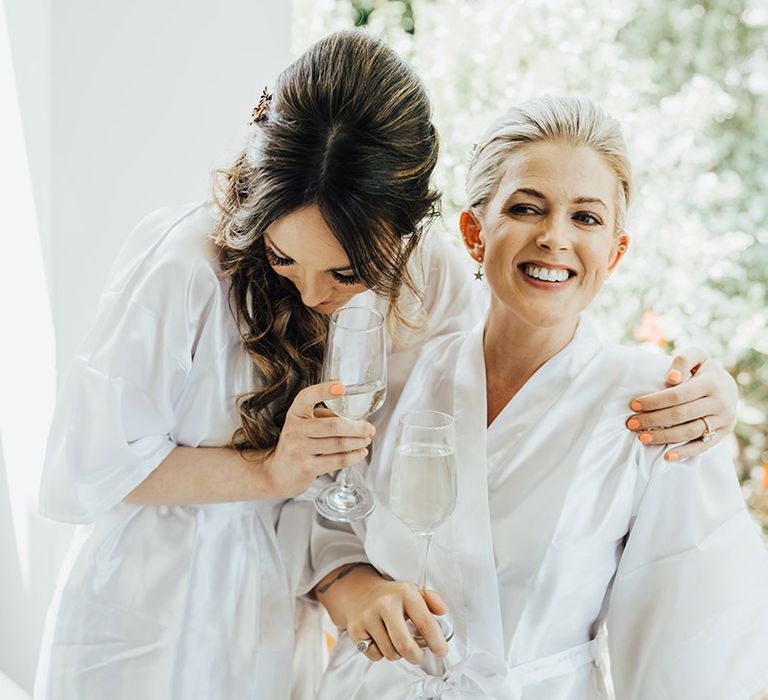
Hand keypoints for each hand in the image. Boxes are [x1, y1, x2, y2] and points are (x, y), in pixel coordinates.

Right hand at [262, 381, 374, 497]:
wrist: (276, 474)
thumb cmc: (297, 444)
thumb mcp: (304, 425)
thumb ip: (325, 418)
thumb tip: (356, 420)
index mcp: (295, 413)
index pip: (307, 397)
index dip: (324, 390)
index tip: (341, 387)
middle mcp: (294, 430)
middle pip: (334, 426)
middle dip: (358, 428)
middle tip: (369, 428)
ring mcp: (299, 450)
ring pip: (339, 444)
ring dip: (359, 442)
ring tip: (366, 440)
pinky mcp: (307, 468)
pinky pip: (338, 461)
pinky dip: (354, 457)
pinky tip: (360, 453)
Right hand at [345, 579, 448, 664]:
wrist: (360, 591)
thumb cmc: (393, 596)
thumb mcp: (413, 592)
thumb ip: (432, 600)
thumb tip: (443, 610)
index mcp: (404, 593)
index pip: (425, 623)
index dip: (436, 642)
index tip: (441, 651)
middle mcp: (385, 604)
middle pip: (405, 645)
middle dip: (416, 657)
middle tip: (419, 656)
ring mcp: (368, 616)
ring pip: (390, 653)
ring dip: (398, 654)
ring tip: (397, 641)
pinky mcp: (355, 629)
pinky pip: (375, 655)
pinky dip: (381, 654)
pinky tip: (381, 640)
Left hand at [625, 347, 737, 460]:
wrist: (729, 386)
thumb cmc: (704, 370)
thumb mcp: (697, 356)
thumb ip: (683, 360)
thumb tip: (671, 379)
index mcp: (711, 383)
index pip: (677, 395)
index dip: (654, 401)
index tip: (633, 405)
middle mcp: (720, 403)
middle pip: (680, 415)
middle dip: (653, 420)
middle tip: (631, 424)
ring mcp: (723, 420)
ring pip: (689, 432)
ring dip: (664, 437)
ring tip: (641, 438)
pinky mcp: (723, 433)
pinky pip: (703, 446)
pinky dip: (684, 452)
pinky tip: (666, 456)